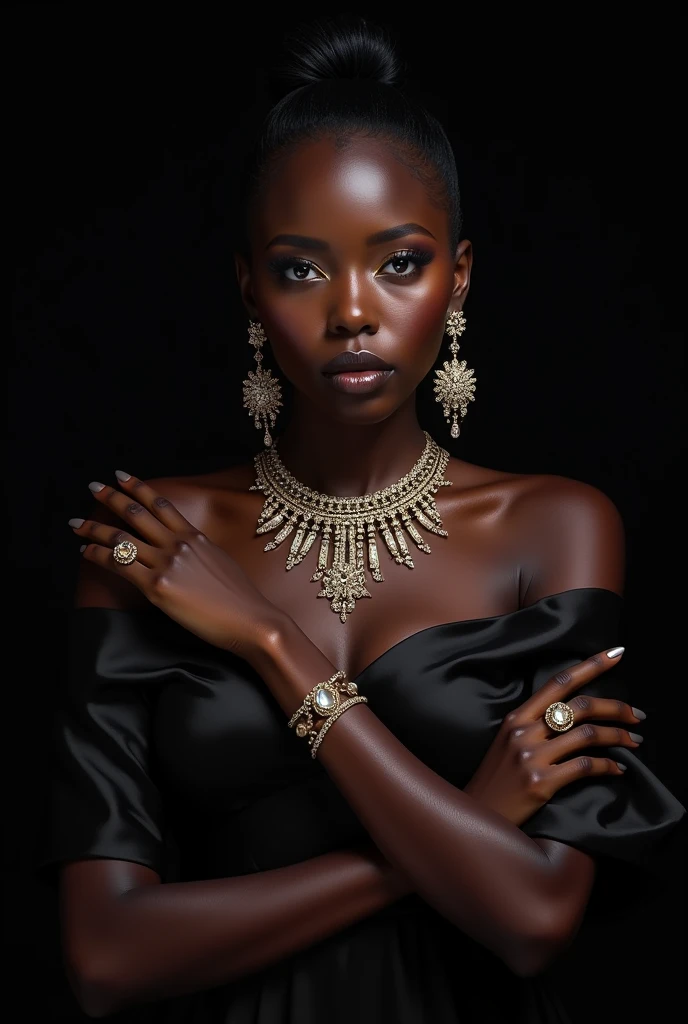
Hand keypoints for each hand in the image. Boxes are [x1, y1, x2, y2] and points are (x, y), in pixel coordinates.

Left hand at [70, 473, 282, 658]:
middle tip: (94, 488)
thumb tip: (189, 552)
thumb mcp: (221, 563)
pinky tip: (84, 552)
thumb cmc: (242, 600)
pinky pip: (118, 565)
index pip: (160, 505)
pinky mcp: (157, 587)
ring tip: (77, 524)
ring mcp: (167, 564)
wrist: (252, 620)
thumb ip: (200, 553)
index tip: (122, 477)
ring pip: (121, 538)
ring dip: (94, 529)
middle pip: (136, 514)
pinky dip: (97, 556)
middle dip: (111, 498)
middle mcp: (178, 545)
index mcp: (195, 537)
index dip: (139, 488)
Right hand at [464, 649, 643, 826]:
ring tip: (634, 741)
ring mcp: (532, 757)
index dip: (590, 666)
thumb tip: (573, 714)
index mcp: (516, 716)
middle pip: (579, 706)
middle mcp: (523, 731)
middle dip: (615, 707)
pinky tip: (617, 769)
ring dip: (619, 736)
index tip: (616, 654)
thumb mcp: (508, 741)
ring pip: (588, 735)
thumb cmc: (497, 778)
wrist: (478, 815)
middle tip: (637, 714)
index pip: (558, 682)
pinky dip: (608, 766)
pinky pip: (585, 766)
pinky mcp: (541, 783)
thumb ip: (534, 724)